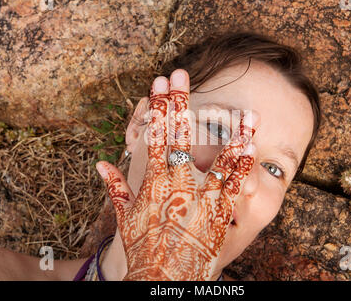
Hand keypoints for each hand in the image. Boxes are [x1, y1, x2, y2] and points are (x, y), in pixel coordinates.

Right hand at [96, 70, 258, 279]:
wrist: (163, 277)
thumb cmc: (143, 248)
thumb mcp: (124, 218)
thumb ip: (113, 187)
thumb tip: (99, 163)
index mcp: (152, 182)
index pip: (154, 136)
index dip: (157, 108)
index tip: (158, 84)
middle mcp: (177, 184)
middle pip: (181, 136)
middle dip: (180, 102)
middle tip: (182, 73)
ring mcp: (201, 196)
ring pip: (219, 156)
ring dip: (231, 129)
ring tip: (243, 108)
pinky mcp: (219, 212)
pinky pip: (234, 182)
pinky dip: (242, 161)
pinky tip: (250, 142)